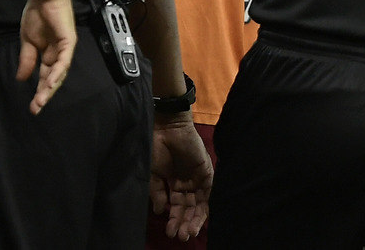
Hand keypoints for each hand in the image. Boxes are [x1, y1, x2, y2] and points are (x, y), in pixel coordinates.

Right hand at [16, 0, 76, 114]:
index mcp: (49, 54)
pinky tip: (50, 83)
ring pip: (60, 72)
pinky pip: (64, 60)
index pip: (45, 76)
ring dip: (50, 87)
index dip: (39, 91)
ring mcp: (65, 48)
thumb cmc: (36, 14)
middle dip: (45, 94)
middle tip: (36, 109)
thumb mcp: (27, 41)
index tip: (32, 106)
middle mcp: (59, 54)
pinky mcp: (68, 41)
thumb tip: (21, 78)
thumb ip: (27, 59)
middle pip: (53, 78)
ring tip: (41, 100)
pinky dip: (57, 71)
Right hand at [149, 114, 212, 239]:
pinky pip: (210, 191)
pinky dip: (207, 205)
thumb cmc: (157, 148)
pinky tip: (201, 218)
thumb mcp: (154, 174)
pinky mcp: (207, 171)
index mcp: (174, 185)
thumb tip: (159, 212)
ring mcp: (198, 178)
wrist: (167, 128)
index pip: (177, 208)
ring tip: (189, 232)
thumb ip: (157, 193)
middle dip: (185, 223)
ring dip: (195, 219)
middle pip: (190, 208)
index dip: (174, 220)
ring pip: (200, 204)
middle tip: (181, 237)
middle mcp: (188, 184)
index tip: (170, 233)